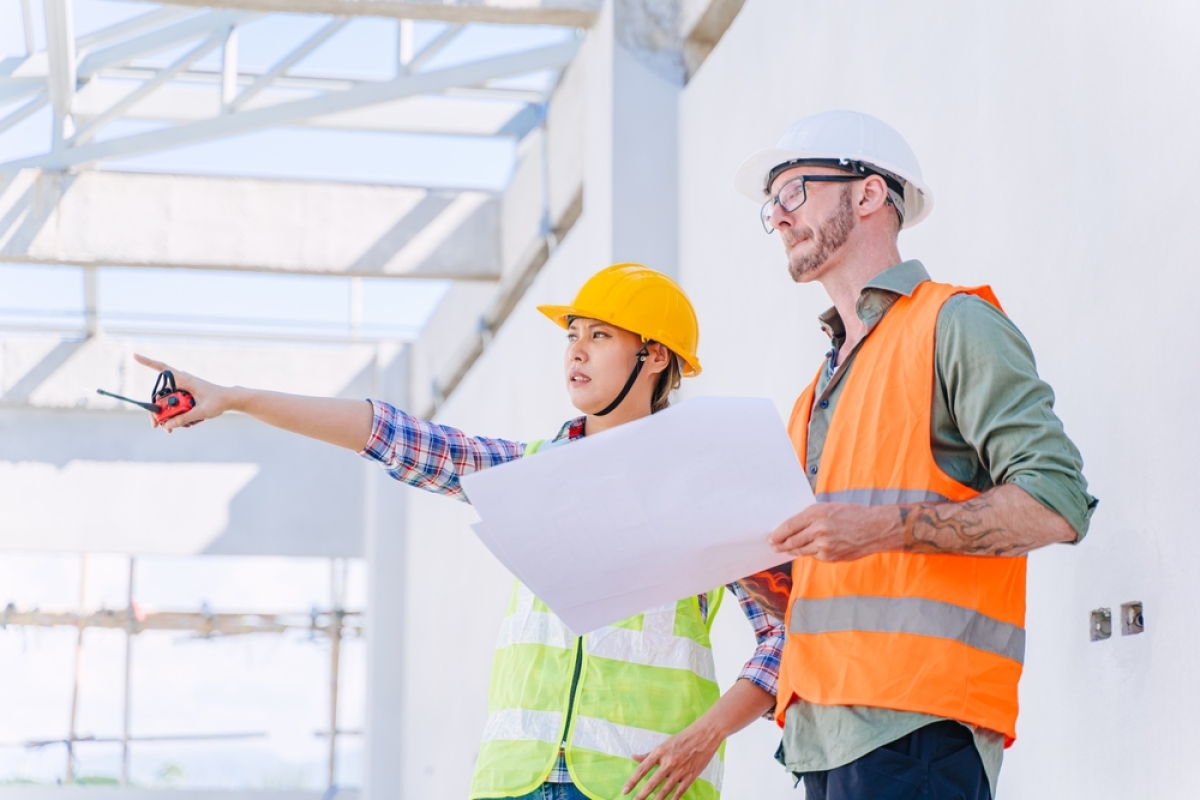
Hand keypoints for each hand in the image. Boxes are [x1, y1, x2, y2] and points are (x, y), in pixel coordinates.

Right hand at [133, 354, 236, 431]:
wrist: (228, 400)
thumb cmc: (218, 401)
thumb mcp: (202, 412)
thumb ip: (185, 418)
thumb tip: (168, 424)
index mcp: (184, 379)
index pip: (163, 368)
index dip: (148, 362)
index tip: (134, 355)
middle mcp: (180, 382)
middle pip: (160, 394)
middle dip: (156, 410)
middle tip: (155, 425)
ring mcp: (182, 389)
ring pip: (165, 402)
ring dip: (165, 416)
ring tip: (168, 429)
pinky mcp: (184, 396)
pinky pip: (172, 405)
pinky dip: (172, 415)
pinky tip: (173, 426)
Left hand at [623, 720, 721, 799]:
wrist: (705, 735)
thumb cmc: (683, 738)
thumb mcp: (664, 744)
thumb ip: (649, 754)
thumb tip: (633, 757)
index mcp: (660, 752)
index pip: (642, 769)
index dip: (632, 781)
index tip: (625, 790)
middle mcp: (669, 762)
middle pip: (652, 782)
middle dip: (642, 795)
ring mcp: (680, 770)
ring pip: (665, 790)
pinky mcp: (691, 776)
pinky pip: (679, 791)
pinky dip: (673, 799)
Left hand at [768, 503, 899, 560]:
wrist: (874, 529)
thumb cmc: (852, 515)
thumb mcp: (829, 508)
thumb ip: (811, 517)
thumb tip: (793, 527)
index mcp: (816, 513)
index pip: (789, 525)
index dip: (778, 533)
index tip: (771, 537)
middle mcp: (818, 529)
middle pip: (792, 540)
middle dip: (781, 544)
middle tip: (774, 546)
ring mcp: (824, 545)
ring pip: (800, 550)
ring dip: (791, 550)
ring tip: (785, 549)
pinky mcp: (830, 556)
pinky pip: (814, 555)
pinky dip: (810, 552)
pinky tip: (809, 549)